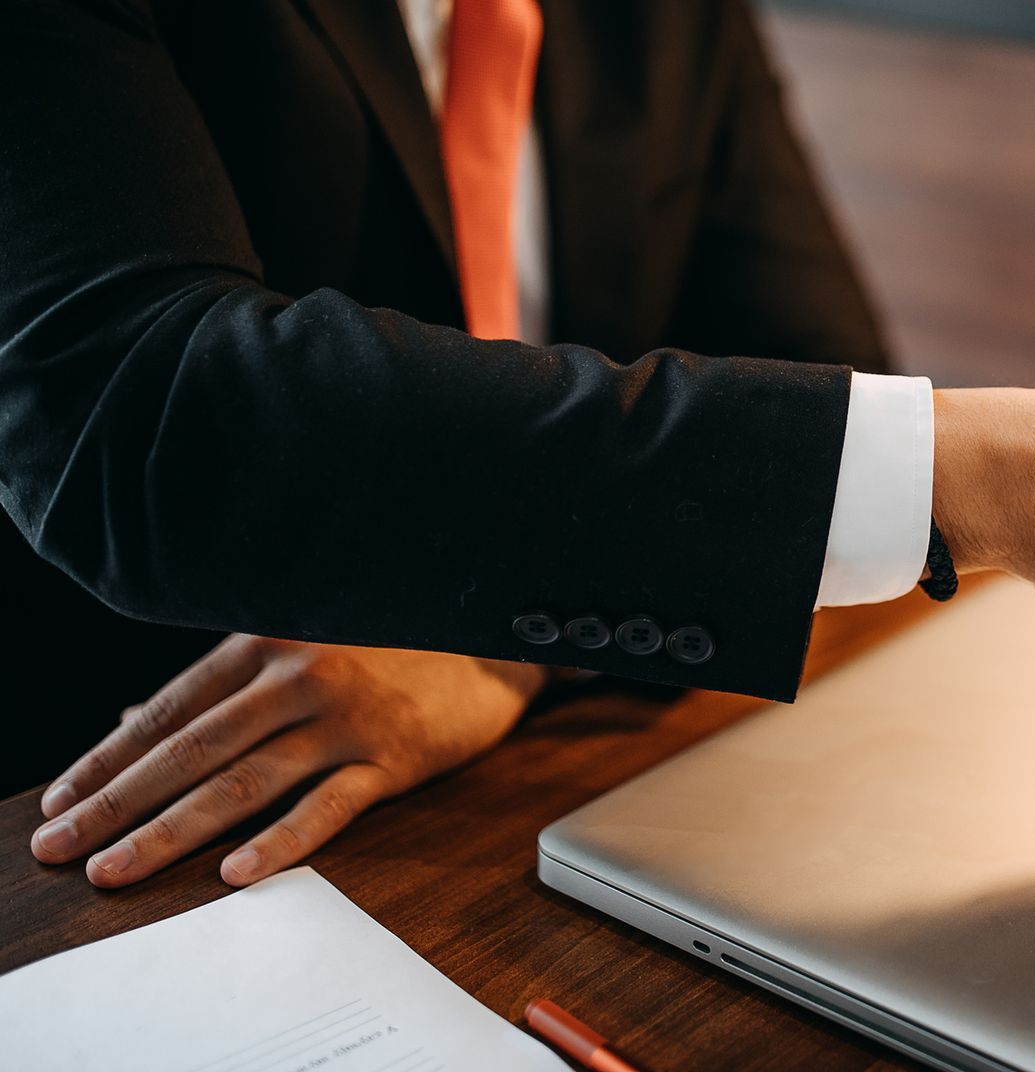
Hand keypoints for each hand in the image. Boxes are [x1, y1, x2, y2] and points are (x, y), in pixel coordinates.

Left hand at [30, 636, 548, 886]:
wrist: (496, 637)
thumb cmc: (396, 640)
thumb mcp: (306, 642)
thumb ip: (225, 682)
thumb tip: (134, 717)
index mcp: (270, 641)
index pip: (172, 708)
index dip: (110, 757)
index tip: (61, 801)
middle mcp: (301, 675)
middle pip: (192, 749)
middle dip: (117, 803)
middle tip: (62, 847)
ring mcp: (347, 718)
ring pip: (244, 782)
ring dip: (170, 831)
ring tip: (118, 870)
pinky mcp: (394, 756)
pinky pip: (328, 805)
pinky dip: (280, 840)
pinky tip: (235, 872)